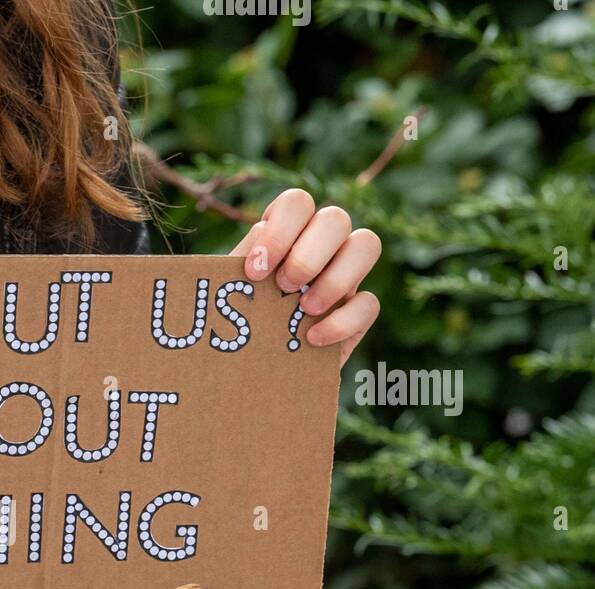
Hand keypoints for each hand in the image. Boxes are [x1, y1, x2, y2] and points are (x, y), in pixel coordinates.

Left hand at [231, 189, 380, 364]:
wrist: (247, 377)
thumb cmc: (233, 329)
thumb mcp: (225, 300)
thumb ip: (232, 274)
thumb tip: (253, 241)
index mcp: (284, 235)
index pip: (296, 204)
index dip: (279, 231)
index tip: (254, 271)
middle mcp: (319, 248)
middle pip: (335, 219)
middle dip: (308, 254)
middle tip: (282, 287)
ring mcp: (344, 277)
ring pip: (366, 245)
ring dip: (334, 278)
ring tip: (304, 309)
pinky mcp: (356, 314)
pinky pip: (369, 303)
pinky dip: (342, 321)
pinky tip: (312, 339)